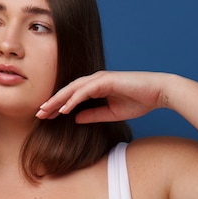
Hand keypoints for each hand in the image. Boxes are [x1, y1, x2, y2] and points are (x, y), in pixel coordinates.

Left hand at [36, 71, 168, 122]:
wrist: (159, 93)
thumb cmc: (139, 101)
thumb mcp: (111, 113)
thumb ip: (93, 115)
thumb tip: (75, 119)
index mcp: (96, 86)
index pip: (71, 96)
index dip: (58, 106)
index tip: (46, 117)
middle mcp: (95, 80)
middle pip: (67, 91)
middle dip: (52, 102)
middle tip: (38, 114)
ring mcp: (100, 79)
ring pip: (72, 89)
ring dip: (58, 100)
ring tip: (45, 111)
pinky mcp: (106, 80)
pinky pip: (85, 91)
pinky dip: (73, 100)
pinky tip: (64, 109)